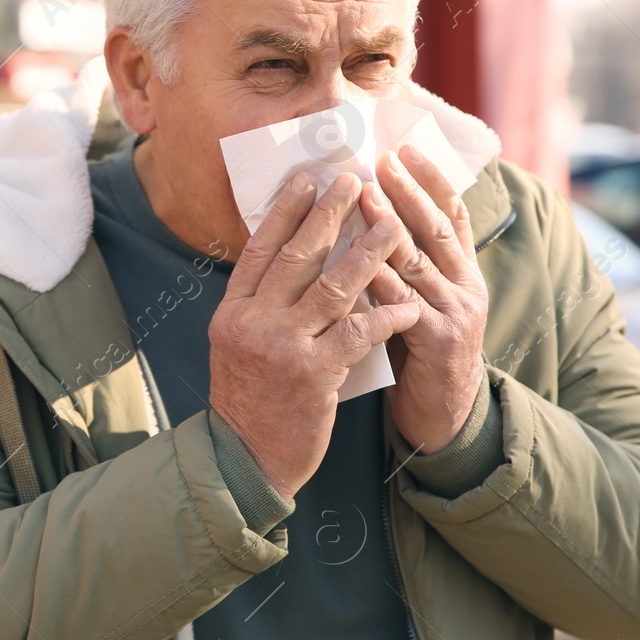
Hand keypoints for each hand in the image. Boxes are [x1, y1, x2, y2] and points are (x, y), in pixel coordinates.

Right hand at [209, 171, 419, 498]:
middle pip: (296, 257)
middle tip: (353, 181)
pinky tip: (408, 303)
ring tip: (392, 226)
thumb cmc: (249, 400)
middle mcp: (253, 323)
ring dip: (367, 253)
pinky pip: (360, 331)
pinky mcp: (315, 374)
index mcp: (231, 312)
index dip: (284, 212)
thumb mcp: (236, 346)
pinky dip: (386, 314)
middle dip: (329, 215)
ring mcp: (283, 347)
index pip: (259, 249)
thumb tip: (290, 261)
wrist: (245, 459)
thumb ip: (258, 307)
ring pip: (333, 287)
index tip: (307, 180)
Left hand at [360, 145, 489, 453]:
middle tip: (382, 159)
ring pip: (420, 260)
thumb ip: (405, 265)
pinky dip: (379, 282)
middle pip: (437, 227)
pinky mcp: (438, 341)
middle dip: (409, 190)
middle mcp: (465, 285)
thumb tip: (372, 220)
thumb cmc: (420, 353)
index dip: (432, 179)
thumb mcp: (420, 299)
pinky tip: (356, 263)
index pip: (451, 214)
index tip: (408, 147)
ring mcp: (456, 312)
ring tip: (363, 197)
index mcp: (462, 272)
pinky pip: (405, 304)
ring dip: (388, 226)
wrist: (444, 415)